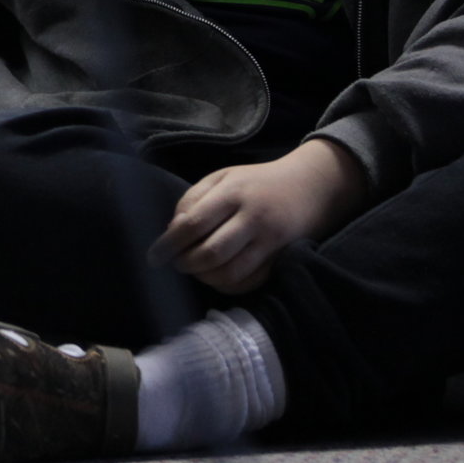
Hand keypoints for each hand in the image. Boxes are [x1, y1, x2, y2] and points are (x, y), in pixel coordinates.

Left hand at [151, 139, 367, 294]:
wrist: (310, 185)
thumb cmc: (256, 182)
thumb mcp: (222, 177)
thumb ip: (194, 199)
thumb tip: (172, 230)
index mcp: (232, 192)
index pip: (193, 224)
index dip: (169, 244)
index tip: (153, 257)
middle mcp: (252, 217)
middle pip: (211, 253)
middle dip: (186, 264)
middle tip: (177, 264)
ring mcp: (269, 240)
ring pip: (230, 273)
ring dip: (205, 278)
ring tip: (196, 270)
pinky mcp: (281, 257)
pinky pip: (250, 281)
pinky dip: (228, 285)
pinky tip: (218, 277)